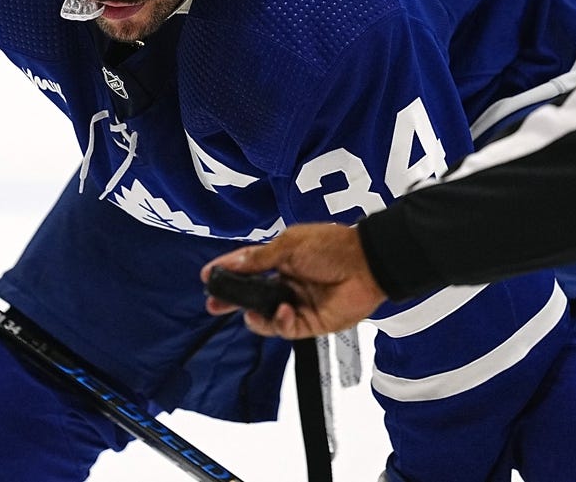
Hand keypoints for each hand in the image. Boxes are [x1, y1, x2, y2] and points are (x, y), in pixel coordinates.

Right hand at [200, 223, 386, 337]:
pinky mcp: (311, 323)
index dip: (228, 271)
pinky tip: (283, 312)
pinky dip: (280, 323)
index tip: (207, 276)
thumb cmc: (331, 246)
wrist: (367, 264)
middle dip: (232, 301)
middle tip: (213, 304)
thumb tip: (231, 263)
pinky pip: (287, 328)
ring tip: (251, 312)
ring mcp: (298, 304)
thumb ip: (259, 259)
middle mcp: (287, 283)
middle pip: (252, 296)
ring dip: (256, 316)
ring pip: (266, 316)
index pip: (248, 268)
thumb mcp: (289, 246)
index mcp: (281, 261)